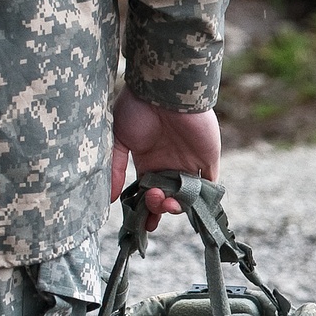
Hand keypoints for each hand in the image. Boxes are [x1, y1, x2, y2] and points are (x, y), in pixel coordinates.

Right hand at [111, 87, 220, 229]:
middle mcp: (170, 166)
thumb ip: (113, 168)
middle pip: (167, 199)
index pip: (149, 194)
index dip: (146, 211)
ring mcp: (189, 164)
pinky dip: (199, 199)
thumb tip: (107, 199)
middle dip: (158, 208)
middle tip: (152, 202)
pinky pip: (208, 187)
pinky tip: (186, 204)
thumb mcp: (118, 139)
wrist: (162, 89)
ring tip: (165, 203)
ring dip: (176, 207)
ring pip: (186, 198)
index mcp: (149, 162)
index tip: (142, 226)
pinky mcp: (208, 161)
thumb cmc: (138, 108)